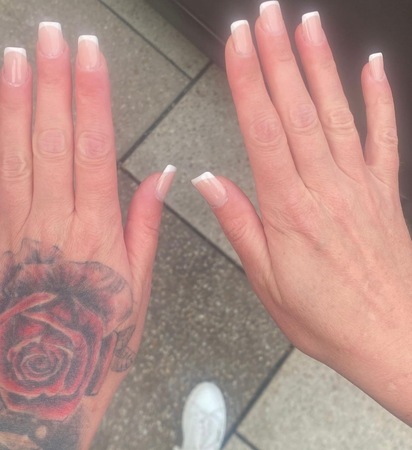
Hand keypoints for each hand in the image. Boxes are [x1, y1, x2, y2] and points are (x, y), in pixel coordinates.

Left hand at [0, 24, 172, 447]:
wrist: (45, 380)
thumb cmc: (98, 334)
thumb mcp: (137, 285)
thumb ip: (145, 224)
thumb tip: (162, 176)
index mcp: (96, 229)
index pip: (94, 146)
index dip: (91, 95)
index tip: (90, 54)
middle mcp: (54, 219)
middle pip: (53, 138)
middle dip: (53, 81)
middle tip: (52, 34)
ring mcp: (19, 225)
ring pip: (16, 150)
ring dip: (17, 99)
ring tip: (19, 55)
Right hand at [193, 5, 411, 423]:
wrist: (392, 339)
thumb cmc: (325, 318)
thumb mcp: (266, 282)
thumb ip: (239, 224)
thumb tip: (206, 181)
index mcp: (290, 209)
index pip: (263, 131)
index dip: (248, 83)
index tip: (237, 44)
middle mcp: (326, 187)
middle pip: (298, 111)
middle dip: (278, 57)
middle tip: (265, 14)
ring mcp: (360, 185)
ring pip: (337, 113)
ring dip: (320, 65)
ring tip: (306, 24)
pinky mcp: (385, 192)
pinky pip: (384, 137)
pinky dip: (379, 98)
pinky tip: (372, 66)